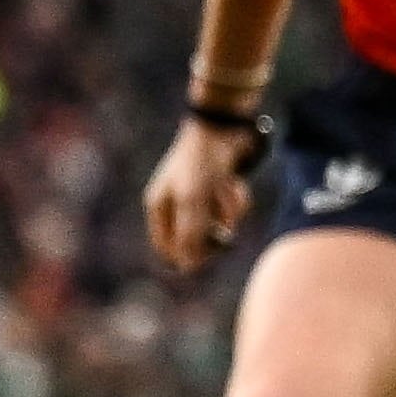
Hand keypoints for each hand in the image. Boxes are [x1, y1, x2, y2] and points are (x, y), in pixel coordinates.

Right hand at [142, 117, 259, 272]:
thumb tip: (187, 269)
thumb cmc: (201, 163)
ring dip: (228, 210)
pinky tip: (235, 182)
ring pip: (220, 224)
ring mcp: (200, 197)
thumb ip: (189, 235)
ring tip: (227, 189)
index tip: (206, 258)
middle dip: (213, 231)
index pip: (168, 247)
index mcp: (159, 206)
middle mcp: (177, 204)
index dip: (186, 256)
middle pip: (198, 239)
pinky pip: (232, 208)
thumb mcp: (193, 201)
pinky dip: (236, 199)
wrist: (224, 128)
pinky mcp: (221, 191)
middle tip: (223, 226)